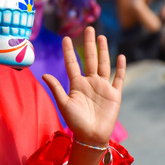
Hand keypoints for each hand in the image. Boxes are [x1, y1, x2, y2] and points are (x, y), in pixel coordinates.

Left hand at [43, 27, 125, 147]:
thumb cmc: (75, 122)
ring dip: (103, 51)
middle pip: (89, 58)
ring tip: (102, 37)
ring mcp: (102, 87)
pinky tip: (121, 56)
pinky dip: (120, 68)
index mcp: (76, 84)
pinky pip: (118, 78)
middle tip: (89, 28)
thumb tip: (44, 74)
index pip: (72, 63)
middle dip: (89, 44)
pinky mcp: (114, 94)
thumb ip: (56, 88)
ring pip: (103, 64)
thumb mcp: (64, 104)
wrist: (91, 136)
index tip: (65, 38)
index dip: (69, 51)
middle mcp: (90, 82)